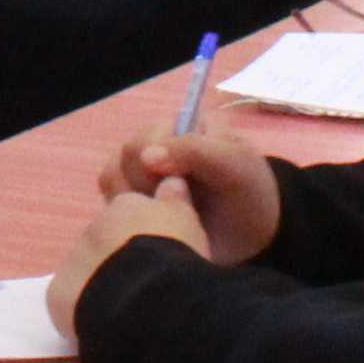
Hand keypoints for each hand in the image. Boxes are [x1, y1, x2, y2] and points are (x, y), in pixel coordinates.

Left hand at [46, 185, 204, 336]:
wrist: (147, 299)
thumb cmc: (176, 258)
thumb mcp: (188, 222)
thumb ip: (176, 200)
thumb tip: (171, 181)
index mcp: (126, 207)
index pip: (131, 217)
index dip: (146, 239)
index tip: (160, 260)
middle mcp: (94, 227)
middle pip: (105, 243)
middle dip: (119, 261)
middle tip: (144, 287)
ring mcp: (73, 259)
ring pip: (87, 270)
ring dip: (100, 284)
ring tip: (128, 311)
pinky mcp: (58, 293)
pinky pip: (69, 301)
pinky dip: (82, 310)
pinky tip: (105, 325)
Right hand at [97, 126, 281, 266]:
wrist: (252, 237)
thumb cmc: (248, 194)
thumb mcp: (234, 166)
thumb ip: (194, 152)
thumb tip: (146, 156)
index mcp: (184, 125)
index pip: (148, 136)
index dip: (155, 162)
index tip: (177, 188)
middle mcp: (159, 142)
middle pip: (127, 156)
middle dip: (147, 185)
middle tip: (174, 205)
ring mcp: (143, 170)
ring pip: (113, 176)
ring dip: (134, 200)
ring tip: (164, 217)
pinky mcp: (135, 197)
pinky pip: (111, 197)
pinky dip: (124, 211)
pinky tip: (151, 224)